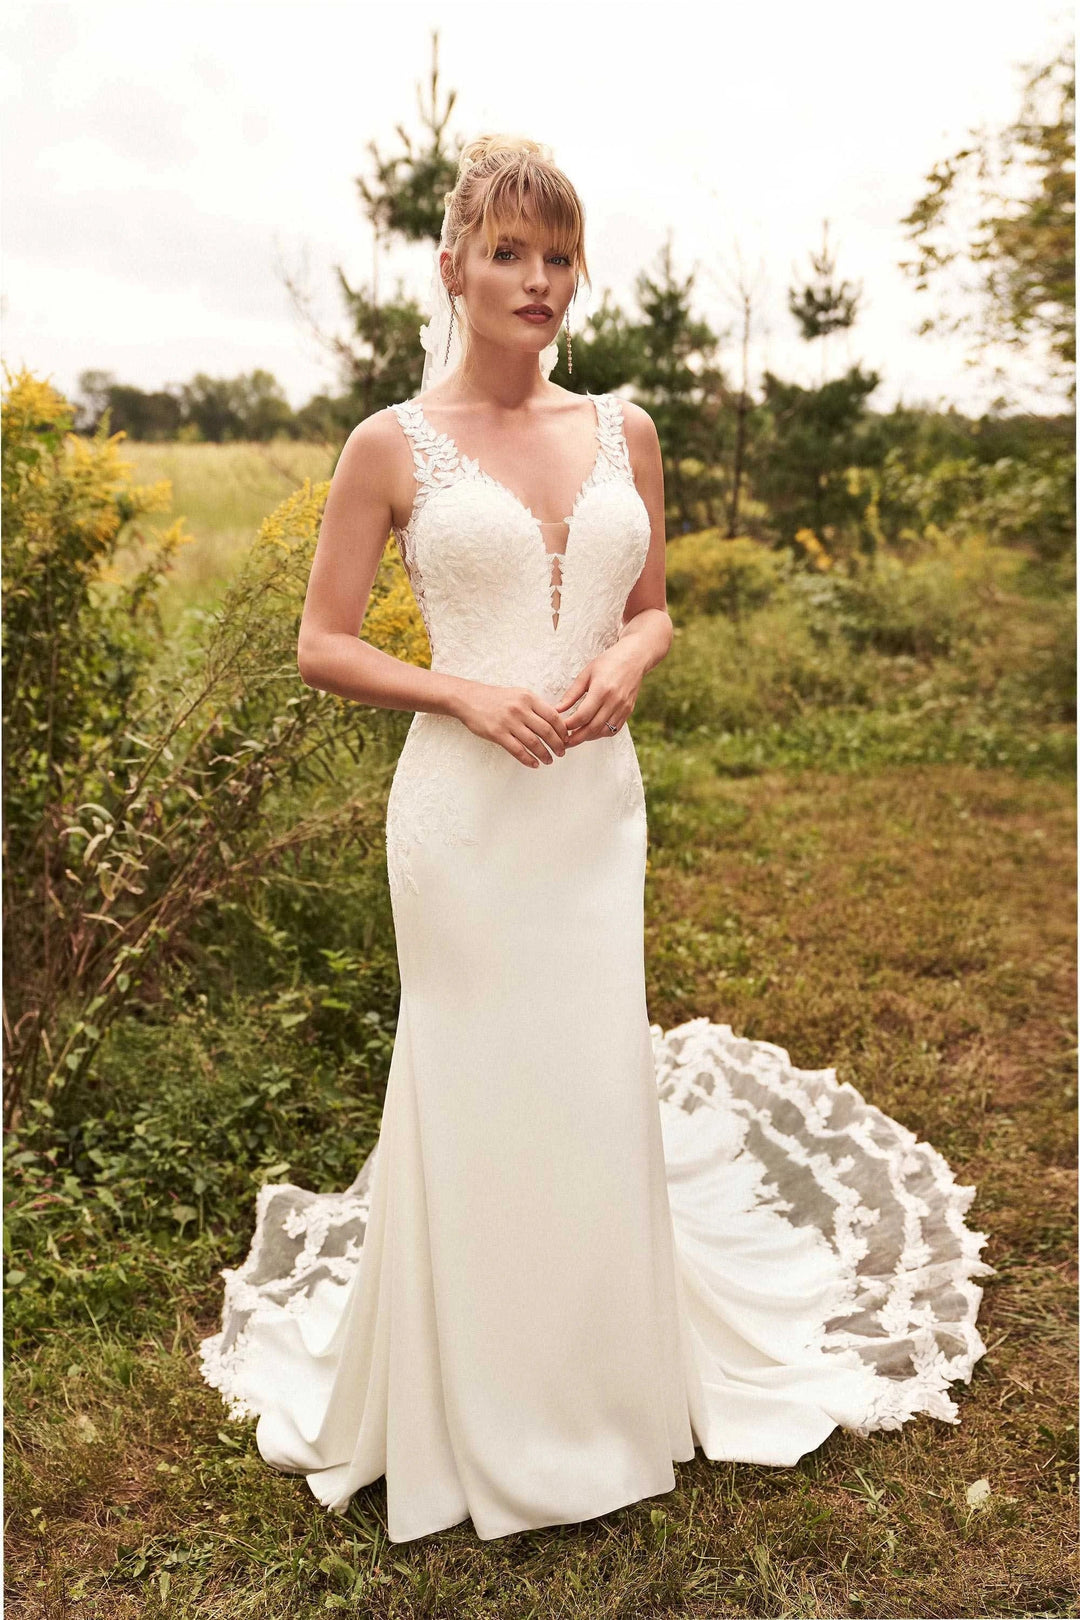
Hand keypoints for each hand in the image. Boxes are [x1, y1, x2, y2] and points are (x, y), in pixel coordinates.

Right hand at [453, 682, 570, 767]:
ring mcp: (508, 721)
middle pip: (546, 730)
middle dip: (557, 744)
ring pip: (533, 742)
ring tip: (549, 760)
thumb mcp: (518, 695)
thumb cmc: (496, 698)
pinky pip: (517, 750)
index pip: (553, 716)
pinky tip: (534, 764)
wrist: (469, 699)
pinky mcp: (497, 733)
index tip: (566, 738)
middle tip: (562, 752)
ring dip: (544, 754)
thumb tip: (555, 721)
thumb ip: (535, 706)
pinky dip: (528, 759)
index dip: (562, 730)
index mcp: (528, 698)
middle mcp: (520, 708)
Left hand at [555, 644, 646, 745]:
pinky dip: (601, 734)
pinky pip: (614, 729)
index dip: (569, 725)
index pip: (582, 716)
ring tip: (576, 738)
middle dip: (576, 738)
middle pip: (592, 728)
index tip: (559, 728)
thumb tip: (557, 710)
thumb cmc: (608, 662)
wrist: (634, 658)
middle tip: (564, 742)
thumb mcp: (586, 674)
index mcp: (601, 690)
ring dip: (588, 737)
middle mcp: (614, 701)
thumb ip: (572, 694)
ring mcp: (623, 708)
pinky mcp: (628, 711)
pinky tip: (591, 732)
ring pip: (603, 731)